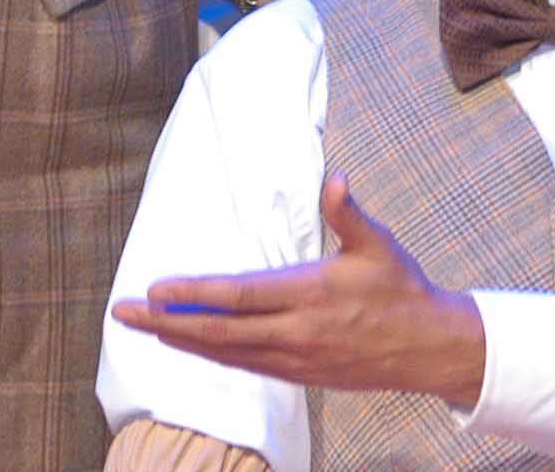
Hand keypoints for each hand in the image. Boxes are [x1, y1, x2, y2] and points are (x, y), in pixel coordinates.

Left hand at [110, 174, 486, 407]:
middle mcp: (296, 332)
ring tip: (146, 329)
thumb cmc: (401, 290)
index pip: (238, 296)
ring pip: (227, 353)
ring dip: (183, 341)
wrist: (429, 348)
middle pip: (219, 332)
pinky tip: (192, 346)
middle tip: (124, 314)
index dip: (193, 294)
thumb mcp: (378, 245)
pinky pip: (247, 365)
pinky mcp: (301, 375)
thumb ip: (349, 213)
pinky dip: (214, 356)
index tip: (155, 289)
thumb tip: (336, 179)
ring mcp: (296, 358)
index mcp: (310, 294)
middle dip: (167, 324)